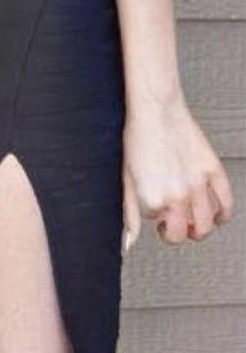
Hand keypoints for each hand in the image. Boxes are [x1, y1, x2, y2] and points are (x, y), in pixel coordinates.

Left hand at [121, 96, 233, 252]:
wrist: (155, 108)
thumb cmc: (137, 138)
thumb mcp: (126, 179)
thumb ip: (128, 214)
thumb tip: (127, 243)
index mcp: (155, 200)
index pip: (157, 222)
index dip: (153, 212)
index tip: (151, 202)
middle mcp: (178, 196)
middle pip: (183, 233)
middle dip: (176, 232)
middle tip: (171, 223)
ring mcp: (199, 184)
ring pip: (207, 224)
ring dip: (199, 229)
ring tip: (192, 221)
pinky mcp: (213, 169)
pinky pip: (226, 202)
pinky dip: (224, 214)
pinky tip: (217, 215)